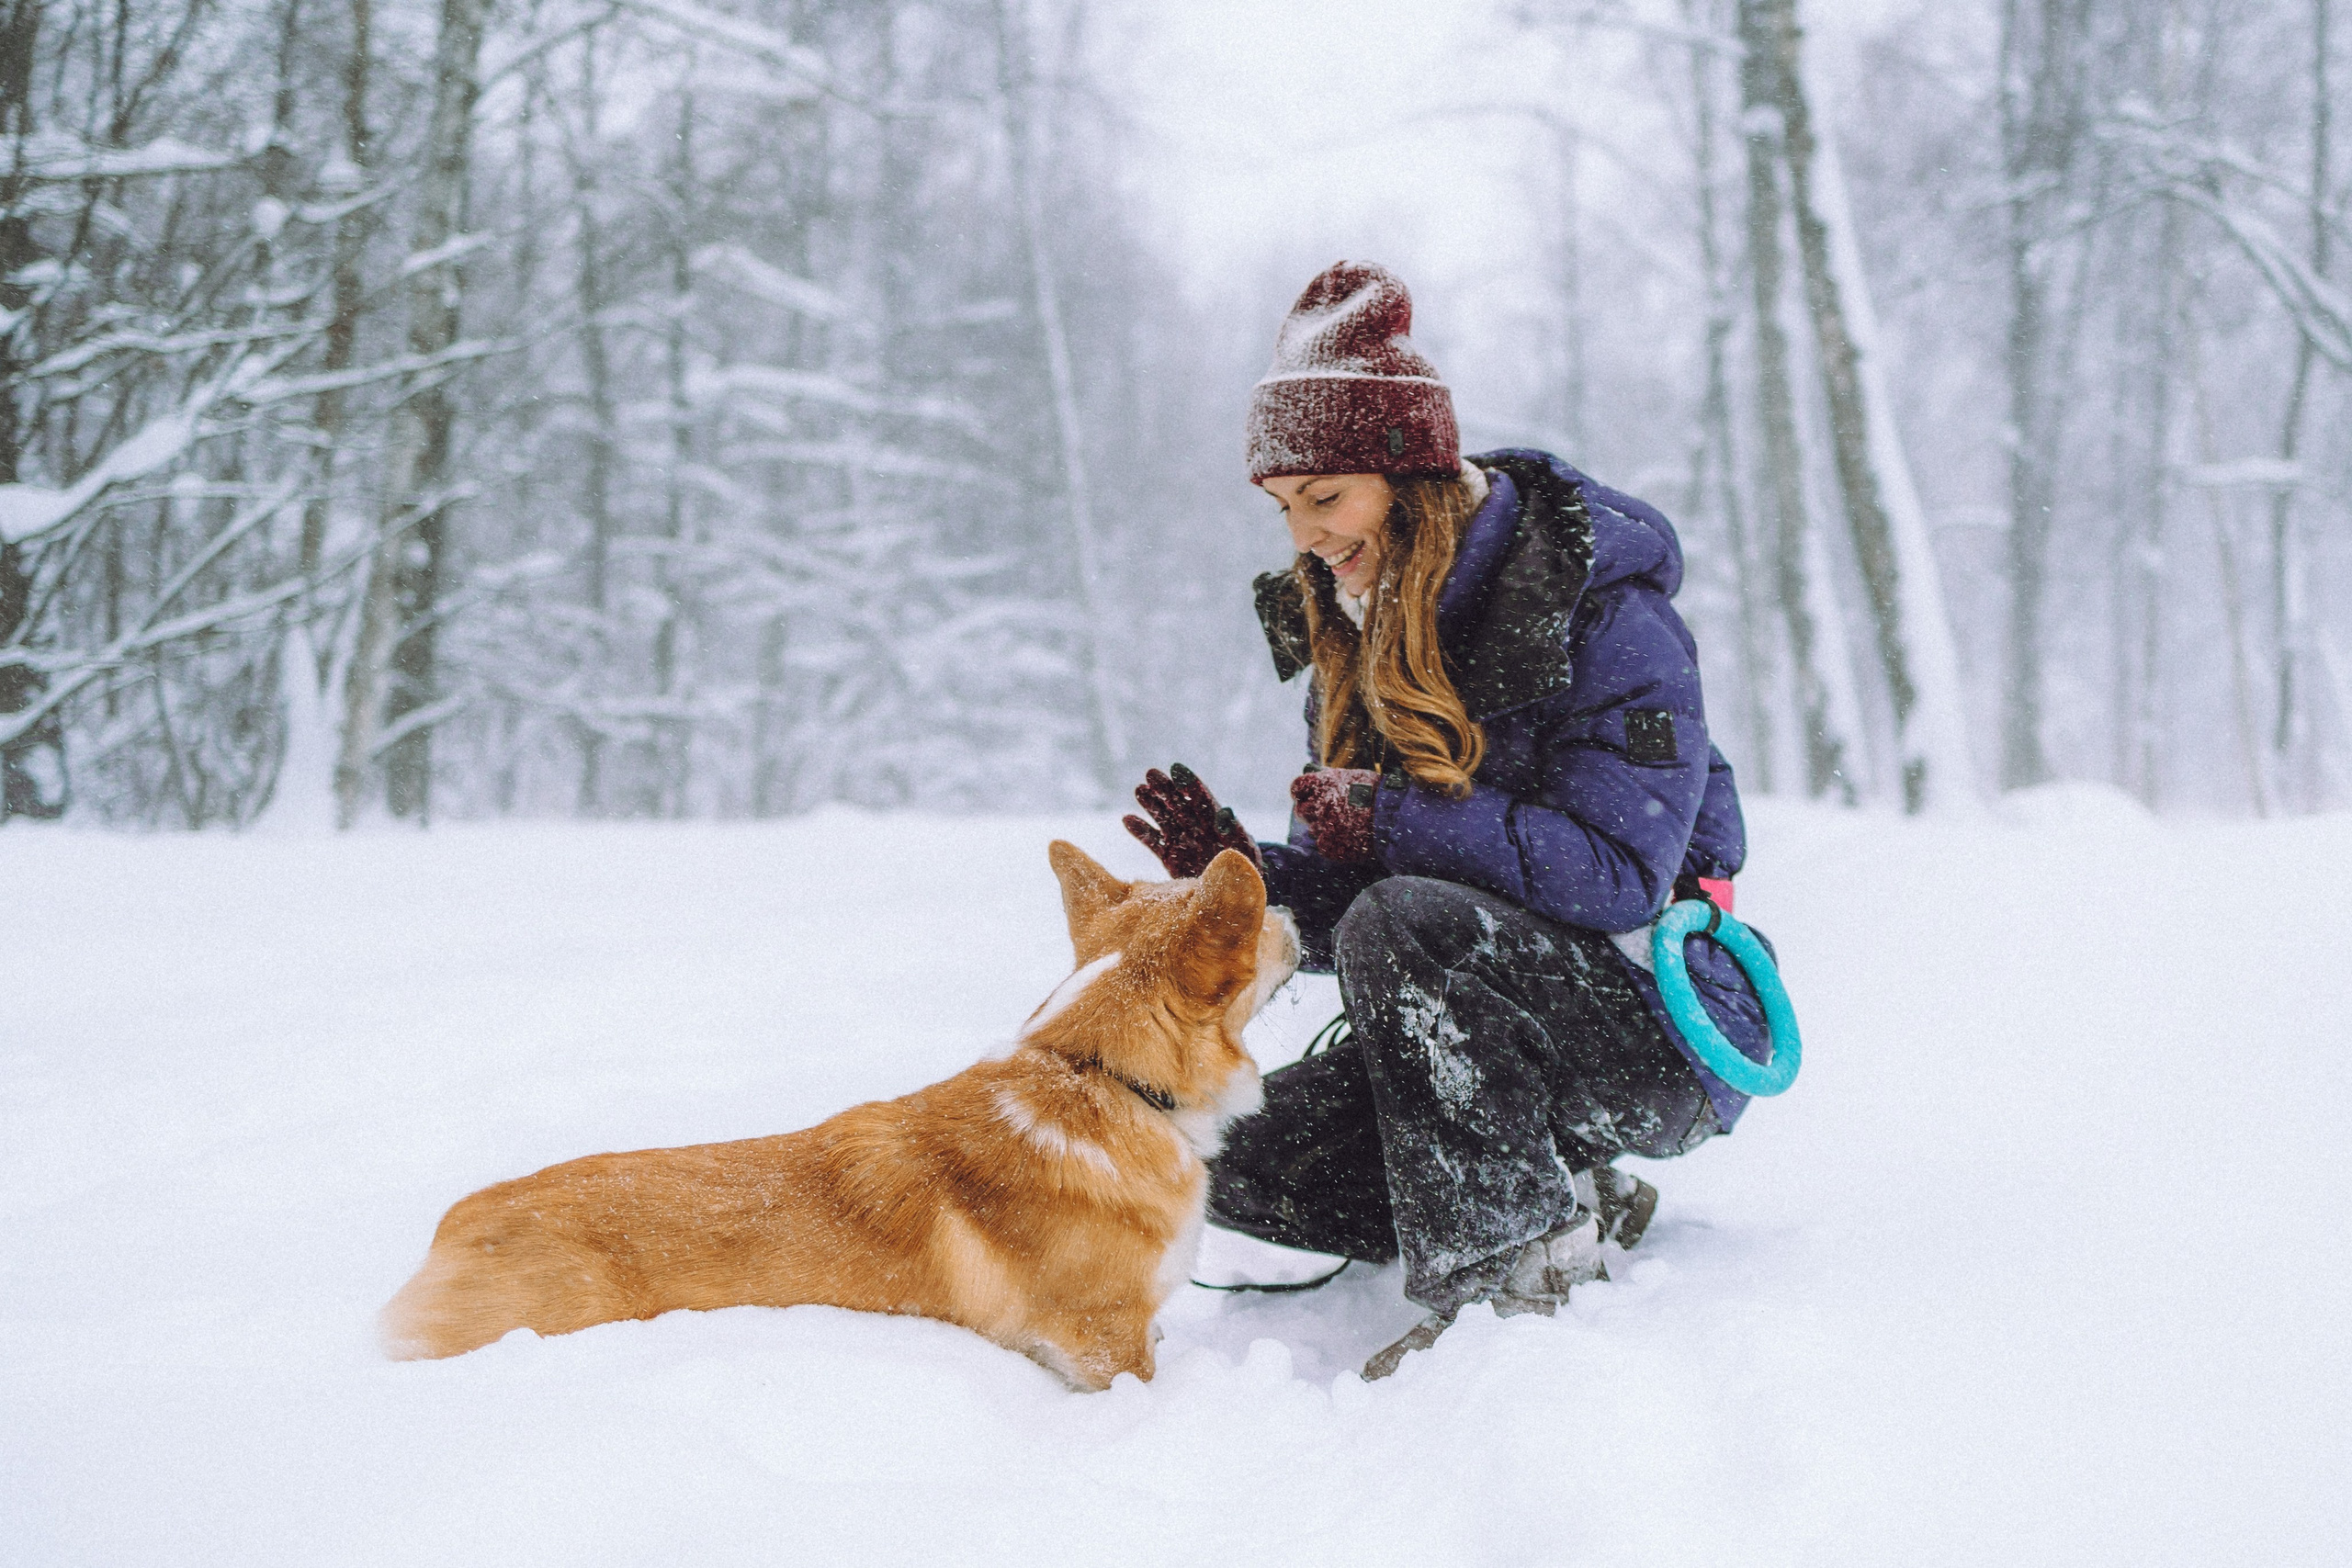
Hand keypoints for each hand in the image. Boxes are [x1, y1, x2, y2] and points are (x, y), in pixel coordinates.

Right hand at [1123, 763, 1264, 878]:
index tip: (1176, 769)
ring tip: (1139, 790)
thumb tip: (1226, 812)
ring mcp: (1182, 840)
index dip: (1189, 784)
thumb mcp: (1244, 849)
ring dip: (1152, 804)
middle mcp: (1196, 827)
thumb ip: (1232, 832)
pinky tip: (1127, 819)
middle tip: (1151, 773)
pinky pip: (1153, 842)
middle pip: (1179, 803)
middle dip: (1166, 788)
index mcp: (1216, 822)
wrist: (1232, 892)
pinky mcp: (1170, 856)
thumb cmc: (1245, 867)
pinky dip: (1141, 832)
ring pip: (1164, 818)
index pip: (1202, 799)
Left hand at [1290, 766, 1378, 863]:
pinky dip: (1333, 843)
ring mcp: (1323, 826)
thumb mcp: (1354, 777)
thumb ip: (1332, 780)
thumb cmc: (1378, 793)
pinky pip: (1323, 845)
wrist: (1393, 817)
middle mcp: (1318, 804)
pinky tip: (1348, 838)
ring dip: (1324, 827)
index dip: (1300, 793)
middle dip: (1310, 812)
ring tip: (1345, 826)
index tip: (1304, 796)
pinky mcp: (1329, 845)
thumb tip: (1319, 778)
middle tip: (1325, 814)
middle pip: (1301, 810)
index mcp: (1323, 784)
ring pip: (1313, 829)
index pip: (1297, 787)